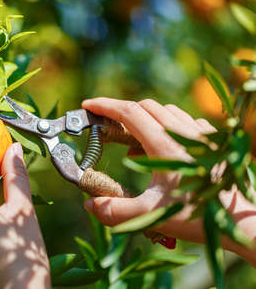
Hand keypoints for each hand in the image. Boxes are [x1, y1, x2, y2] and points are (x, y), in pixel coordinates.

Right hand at [82, 97, 255, 265]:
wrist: (238, 219)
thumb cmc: (196, 216)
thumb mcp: (150, 215)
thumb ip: (115, 210)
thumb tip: (89, 204)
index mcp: (165, 145)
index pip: (129, 112)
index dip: (105, 106)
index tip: (87, 105)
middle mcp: (183, 132)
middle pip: (145, 106)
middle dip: (120, 111)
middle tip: (105, 128)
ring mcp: (200, 133)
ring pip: (164, 111)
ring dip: (142, 119)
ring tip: (129, 145)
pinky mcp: (211, 139)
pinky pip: (181, 120)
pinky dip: (162, 126)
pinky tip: (158, 148)